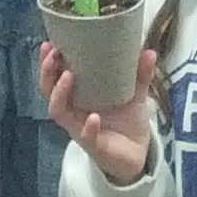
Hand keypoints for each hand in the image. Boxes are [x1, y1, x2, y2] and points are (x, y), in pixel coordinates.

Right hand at [40, 42, 155, 186]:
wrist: (138, 153)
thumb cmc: (127, 121)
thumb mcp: (134, 94)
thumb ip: (140, 74)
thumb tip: (148, 51)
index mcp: (79, 97)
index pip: (55, 77)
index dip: (48, 62)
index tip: (49, 43)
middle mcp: (74, 112)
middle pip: (48, 92)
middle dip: (47, 73)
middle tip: (53, 54)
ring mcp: (80, 128)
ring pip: (59, 112)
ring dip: (60, 94)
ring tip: (68, 76)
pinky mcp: (94, 146)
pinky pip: (86, 136)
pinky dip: (88, 127)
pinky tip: (93, 118)